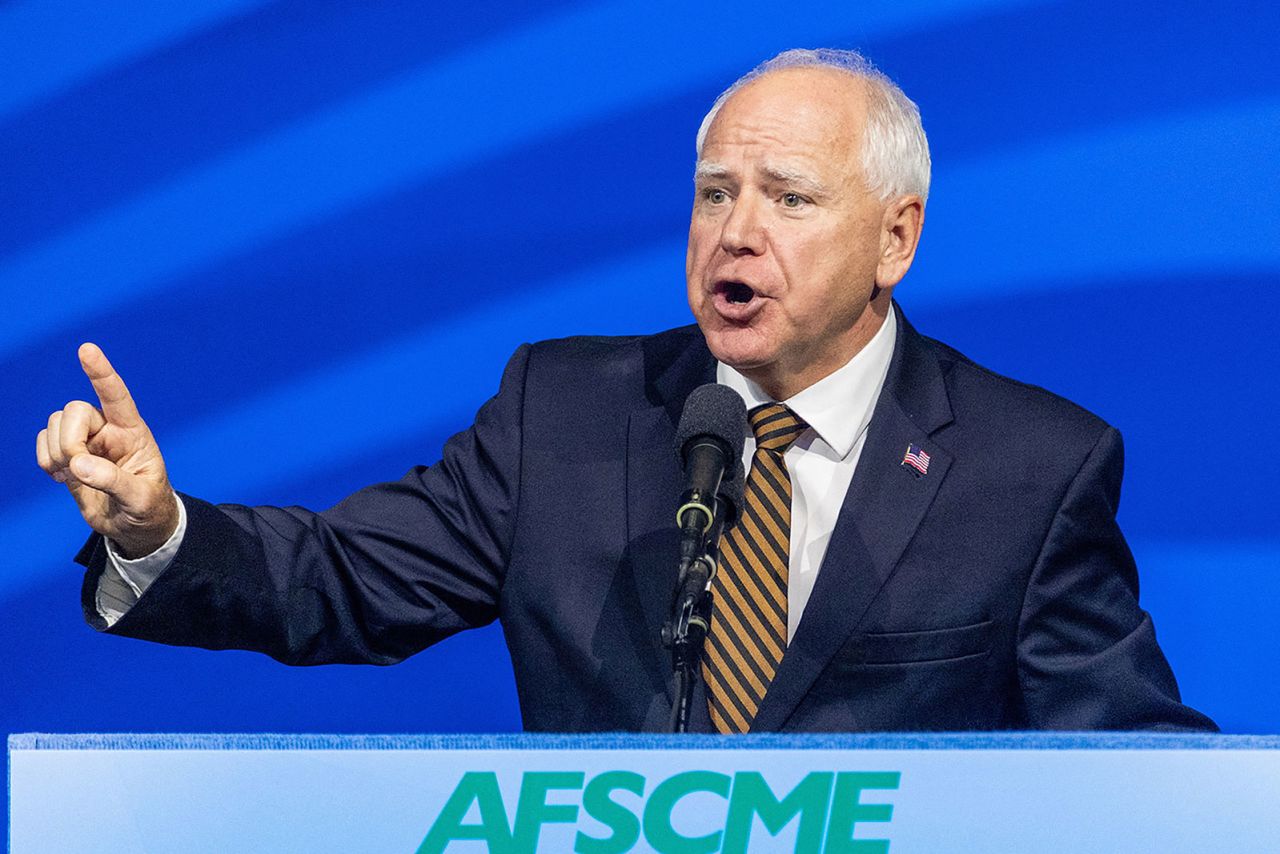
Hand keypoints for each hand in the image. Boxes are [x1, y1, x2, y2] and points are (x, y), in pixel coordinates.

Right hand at [36, 343, 178, 558]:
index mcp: (133, 433)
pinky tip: (62, 477)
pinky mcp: (68, 454)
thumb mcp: (140, 498)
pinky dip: (45, 459)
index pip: (116, 396)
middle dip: (68, 441)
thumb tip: (78, 464)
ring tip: (73, 477)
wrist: (135, 527)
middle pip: (73, 411)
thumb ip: (114, 480)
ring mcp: (86, 441)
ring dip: (55, 453)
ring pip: (54, 424)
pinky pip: (43, 441)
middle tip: (76, 470)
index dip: (101, 373)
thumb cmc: (148, 508)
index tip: (87, 349)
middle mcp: (108, 430)